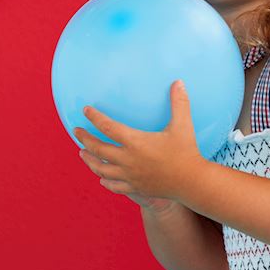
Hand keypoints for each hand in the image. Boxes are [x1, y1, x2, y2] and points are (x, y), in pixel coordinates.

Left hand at [72, 81, 204, 206]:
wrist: (193, 183)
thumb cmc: (187, 152)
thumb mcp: (183, 125)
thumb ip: (179, 102)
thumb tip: (178, 82)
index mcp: (136, 143)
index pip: (108, 127)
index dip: (95, 118)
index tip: (86, 110)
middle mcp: (128, 160)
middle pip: (98, 149)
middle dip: (84, 139)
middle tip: (77, 131)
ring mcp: (130, 176)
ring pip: (101, 169)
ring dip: (89, 160)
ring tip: (82, 153)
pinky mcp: (136, 188)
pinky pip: (114, 185)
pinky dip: (105, 180)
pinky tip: (101, 178)